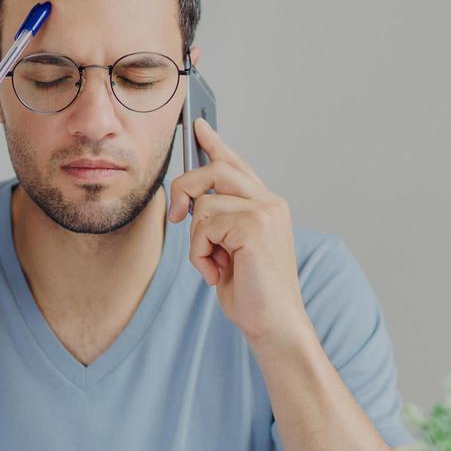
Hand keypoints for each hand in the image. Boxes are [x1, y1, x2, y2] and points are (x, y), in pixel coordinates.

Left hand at [167, 117, 313, 351]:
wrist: (274, 323)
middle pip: (214, 170)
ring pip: (204, 204)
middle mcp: (270, 202)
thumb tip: (190, 201)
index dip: (216, 144)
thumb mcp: (230, 250)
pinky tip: (216, 273)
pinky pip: (203, 227)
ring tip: (215, 265)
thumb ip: (219, 221)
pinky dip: (200, 254)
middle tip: (176, 216)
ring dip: (197, 241)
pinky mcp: (254, 227)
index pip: (237, 165)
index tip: (199, 126)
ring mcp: (264, 212)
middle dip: (185, 189)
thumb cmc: (252, 292)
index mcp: (267, 205)